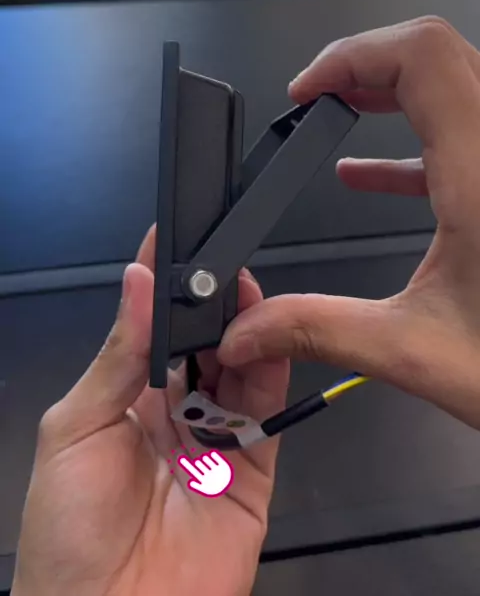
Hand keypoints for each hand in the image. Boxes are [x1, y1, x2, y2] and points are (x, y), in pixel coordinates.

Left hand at [12, 226, 288, 595]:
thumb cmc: (69, 531)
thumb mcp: (77, 429)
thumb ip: (118, 356)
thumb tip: (136, 282)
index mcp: (128, 399)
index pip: (154, 329)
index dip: (167, 287)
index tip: (179, 241)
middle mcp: (174, 415)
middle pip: (206, 345)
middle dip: (215, 304)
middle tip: (225, 264)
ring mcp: (215, 443)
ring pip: (243, 371)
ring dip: (248, 329)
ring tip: (247, 292)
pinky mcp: (253, 474)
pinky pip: (270, 415)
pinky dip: (273, 374)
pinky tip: (270, 338)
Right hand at [219, 17, 479, 430]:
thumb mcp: (417, 351)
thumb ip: (320, 330)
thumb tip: (250, 329)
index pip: (421, 56)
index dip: (352, 54)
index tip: (307, 91)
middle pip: (437, 55)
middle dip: (365, 66)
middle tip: (318, 101)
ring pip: (455, 85)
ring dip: (392, 94)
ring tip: (337, 119)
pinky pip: (463, 132)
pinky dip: (413, 140)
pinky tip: (371, 177)